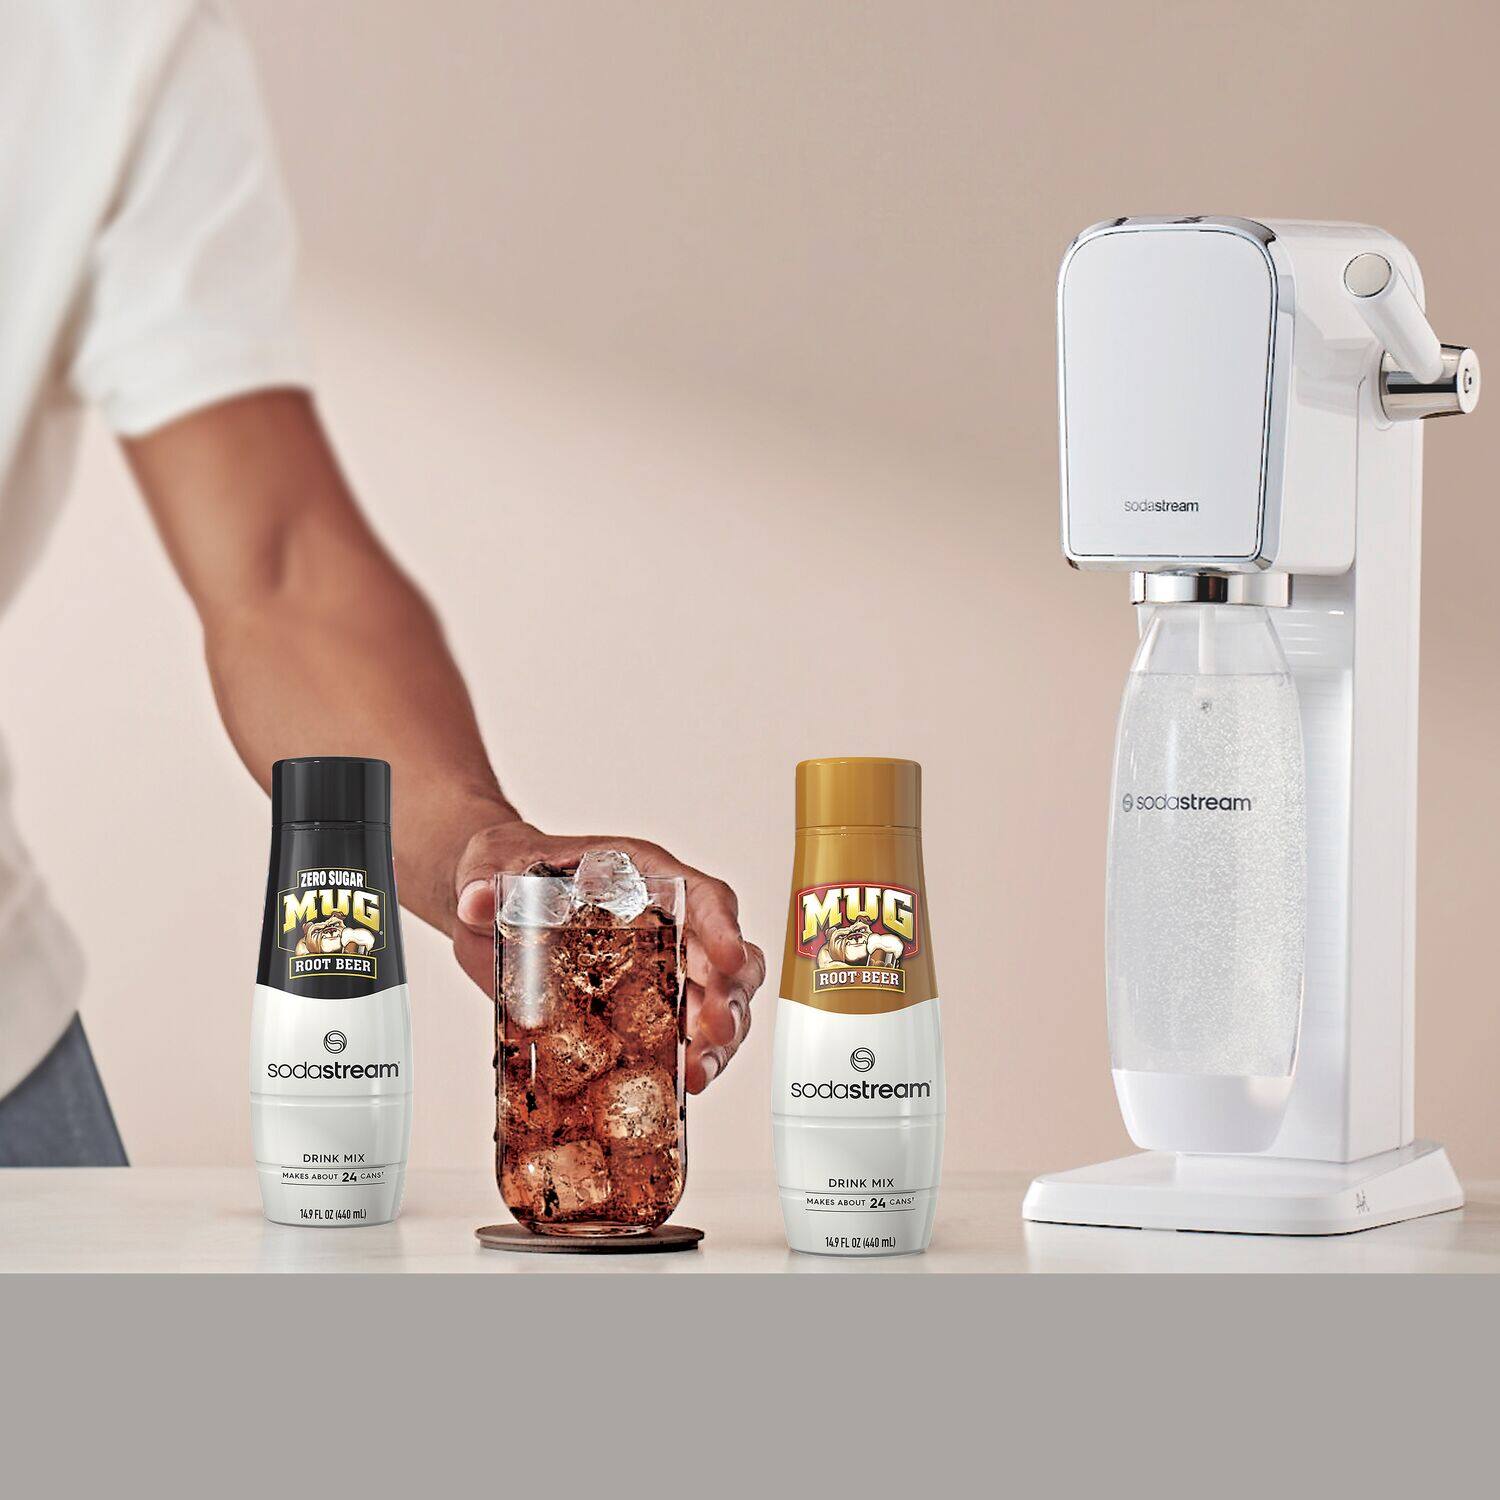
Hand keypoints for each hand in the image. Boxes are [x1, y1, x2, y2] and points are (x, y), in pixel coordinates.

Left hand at [452, 822, 764, 1092]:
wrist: (489, 903)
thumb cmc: (509, 869)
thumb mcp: (492, 866)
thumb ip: (485, 882)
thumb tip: (476, 901)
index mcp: (643, 876)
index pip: (702, 896)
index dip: (723, 927)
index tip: (730, 958)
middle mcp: (663, 922)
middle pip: (724, 958)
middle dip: (730, 996)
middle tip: (717, 1031)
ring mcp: (655, 969)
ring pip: (712, 1004)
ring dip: (715, 1040)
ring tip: (697, 1072)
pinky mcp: (637, 1010)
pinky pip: (675, 1038)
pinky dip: (683, 1062)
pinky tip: (678, 1087)